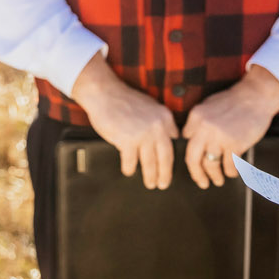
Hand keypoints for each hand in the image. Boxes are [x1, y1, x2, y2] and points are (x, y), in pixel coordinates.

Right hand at [72, 53, 177, 189]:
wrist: (105, 94)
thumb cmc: (125, 100)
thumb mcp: (150, 106)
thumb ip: (160, 121)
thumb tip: (170, 137)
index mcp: (165, 117)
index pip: (173, 142)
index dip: (173, 158)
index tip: (170, 168)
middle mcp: (157, 126)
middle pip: (166, 157)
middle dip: (165, 174)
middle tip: (164, 184)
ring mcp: (143, 134)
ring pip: (150, 163)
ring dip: (150, 176)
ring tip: (150, 184)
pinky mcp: (128, 141)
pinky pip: (131, 161)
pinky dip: (129, 168)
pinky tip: (128, 171)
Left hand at [183, 66, 278, 187]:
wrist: (257, 96)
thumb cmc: (235, 100)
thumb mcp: (209, 105)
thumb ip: (198, 122)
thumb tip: (191, 139)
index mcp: (196, 116)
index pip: (185, 141)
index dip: (190, 153)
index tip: (194, 163)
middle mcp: (204, 128)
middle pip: (192, 159)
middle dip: (196, 174)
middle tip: (201, 182)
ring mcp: (219, 137)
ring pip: (210, 165)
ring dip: (214, 176)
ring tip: (217, 180)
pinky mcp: (235, 144)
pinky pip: (228, 165)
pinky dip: (230, 171)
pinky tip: (232, 172)